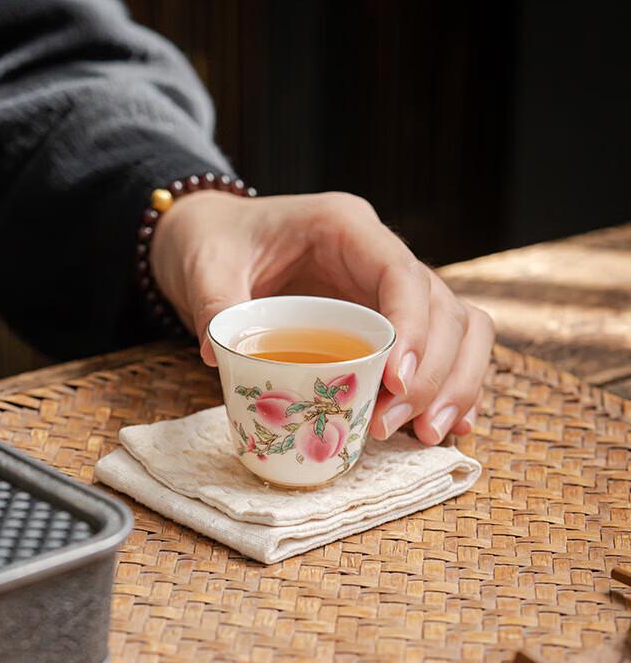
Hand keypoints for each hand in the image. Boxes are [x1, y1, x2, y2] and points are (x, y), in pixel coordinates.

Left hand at [150, 189, 493, 444]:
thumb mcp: (204, 266)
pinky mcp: (386, 316)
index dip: (412, 329)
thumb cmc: (214, 242)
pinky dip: (450, 384)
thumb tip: (221, 355)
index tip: (397, 383)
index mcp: (344, 227)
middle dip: (432, 373)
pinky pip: (441, 346)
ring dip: (453, 383)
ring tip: (427, 434)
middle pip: (442, 308)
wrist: (213, 239)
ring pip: (457, 327)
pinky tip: (446, 425)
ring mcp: (386, 286)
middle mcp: (378, 254)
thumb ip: (214, 304)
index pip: (401, 274)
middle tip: (394, 425)